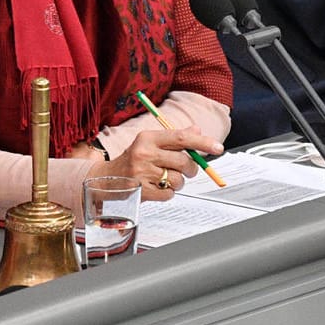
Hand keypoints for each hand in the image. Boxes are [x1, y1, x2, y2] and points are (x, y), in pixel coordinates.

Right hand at [98, 128, 223, 200]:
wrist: (106, 180)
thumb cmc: (133, 160)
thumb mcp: (150, 143)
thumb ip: (175, 138)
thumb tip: (197, 130)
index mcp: (148, 138)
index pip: (181, 138)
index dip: (203, 142)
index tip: (218, 148)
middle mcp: (144, 153)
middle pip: (184, 162)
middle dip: (191, 168)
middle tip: (187, 170)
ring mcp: (142, 173)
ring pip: (178, 180)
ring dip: (178, 182)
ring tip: (166, 179)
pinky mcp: (141, 191)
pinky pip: (169, 194)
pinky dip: (168, 193)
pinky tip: (157, 188)